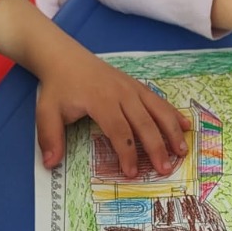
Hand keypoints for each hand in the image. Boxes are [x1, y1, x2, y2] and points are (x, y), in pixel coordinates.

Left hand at [35, 45, 191, 175]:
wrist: (65, 57)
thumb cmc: (58, 87)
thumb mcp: (46, 112)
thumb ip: (50, 138)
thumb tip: (51, 164)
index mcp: (101, 101)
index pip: (119, 131)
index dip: (127, 154)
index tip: (131, 173)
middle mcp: (122, 93)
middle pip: (144, 123)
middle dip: (156, 148)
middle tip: (164, 169)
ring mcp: (132, 88)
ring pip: (158, 111)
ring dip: (172, 131)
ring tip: (181, 152)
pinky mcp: (137, 86)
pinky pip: (159, 100)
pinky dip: (173, 114)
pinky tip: (185, 126)